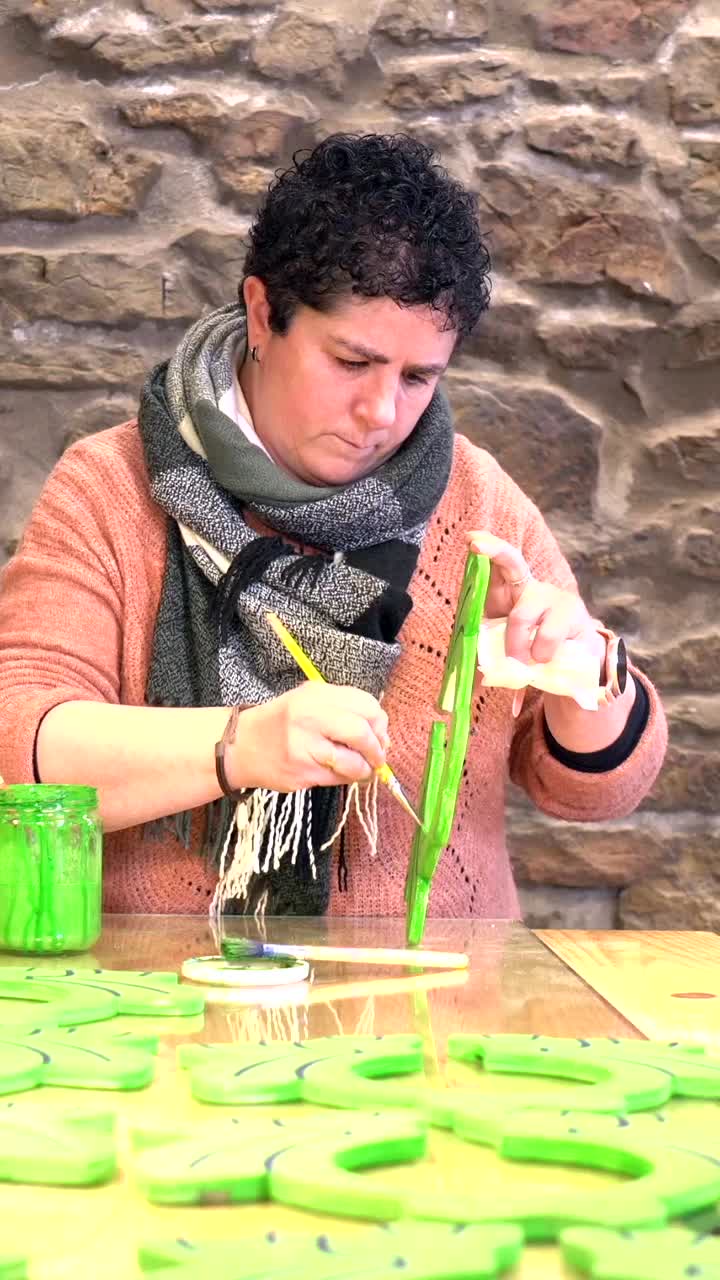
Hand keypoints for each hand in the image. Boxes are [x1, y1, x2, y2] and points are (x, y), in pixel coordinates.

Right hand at [230, 682, 388, 792]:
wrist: (241, 746)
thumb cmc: (282, 724)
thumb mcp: (310, 703)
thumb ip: (345, 712)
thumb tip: (383, 737)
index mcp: (316, 695)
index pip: (366, 705)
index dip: (380, 723)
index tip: (379, 733)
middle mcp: (309, 716)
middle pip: (362, 732)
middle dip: (377, 749)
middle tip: (377, 757)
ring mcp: (304, 745)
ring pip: (353, 761)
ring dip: (365, 770)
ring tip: (362, 770)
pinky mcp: (301, 771)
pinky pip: (338, 778)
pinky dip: (347, 779)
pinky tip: (341, 774)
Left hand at [467, 530, 604, 713]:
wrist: (577, 667)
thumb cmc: (534, 654)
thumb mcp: (506, 652)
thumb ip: (488, 656)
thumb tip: (467, 676)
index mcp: (511, 595)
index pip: (499, 565)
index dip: (488, 549)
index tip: (471, 539)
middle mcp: (532, 589)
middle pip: (512, 563)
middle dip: (493, 550)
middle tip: (474, 544)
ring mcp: (554, 598)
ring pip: (520, 616)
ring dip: (515, 645)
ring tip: (524, 662)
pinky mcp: (573, 613)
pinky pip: (546, 635)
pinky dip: (540, 654)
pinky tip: (545, 660)